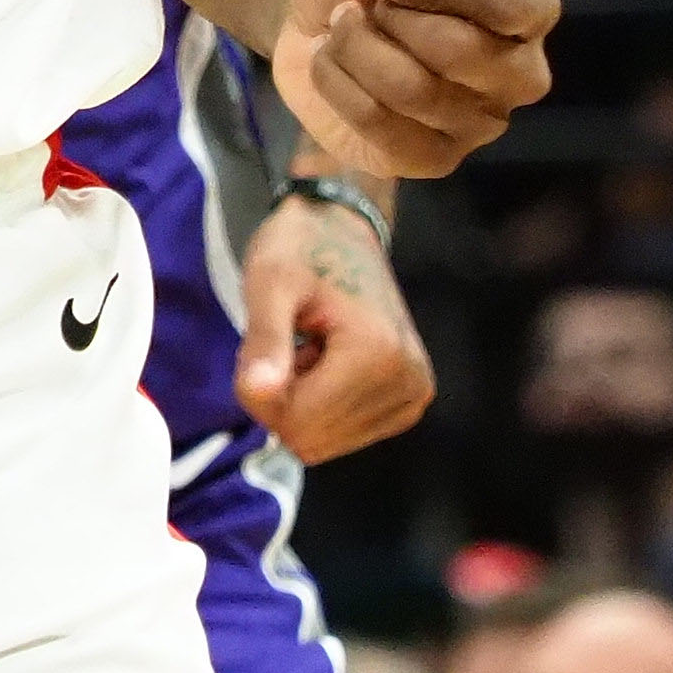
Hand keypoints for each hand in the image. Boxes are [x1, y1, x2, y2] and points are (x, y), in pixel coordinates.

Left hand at [236, 188, 433, 461]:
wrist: (341, 229)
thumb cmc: (300, 249)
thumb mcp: (269, 282)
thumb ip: (265, 339)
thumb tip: (258, 393)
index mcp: (378, 355)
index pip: (296, 424)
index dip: (262, 393)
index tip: (266, 345)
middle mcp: (408, 383)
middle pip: (311, 441)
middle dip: (284, 400)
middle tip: (290, 344)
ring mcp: (415, 395)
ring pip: (325, 443)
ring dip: (303, 402)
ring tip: (311, 348)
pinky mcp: (410, 401)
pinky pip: (345, 436)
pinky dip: (324, 405)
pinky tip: (327, 361)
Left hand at [271, 0, 556, 179]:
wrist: (312, 0)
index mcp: (529, 2)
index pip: (509, 4)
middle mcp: (520, 70)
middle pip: (460, 54)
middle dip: (388, 18)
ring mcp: (480, 123)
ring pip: (412, 93)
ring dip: (354, 47)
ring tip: (343, 24)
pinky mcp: (430, 159)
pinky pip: (381, 132)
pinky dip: (338, 87)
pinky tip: (332, 62)